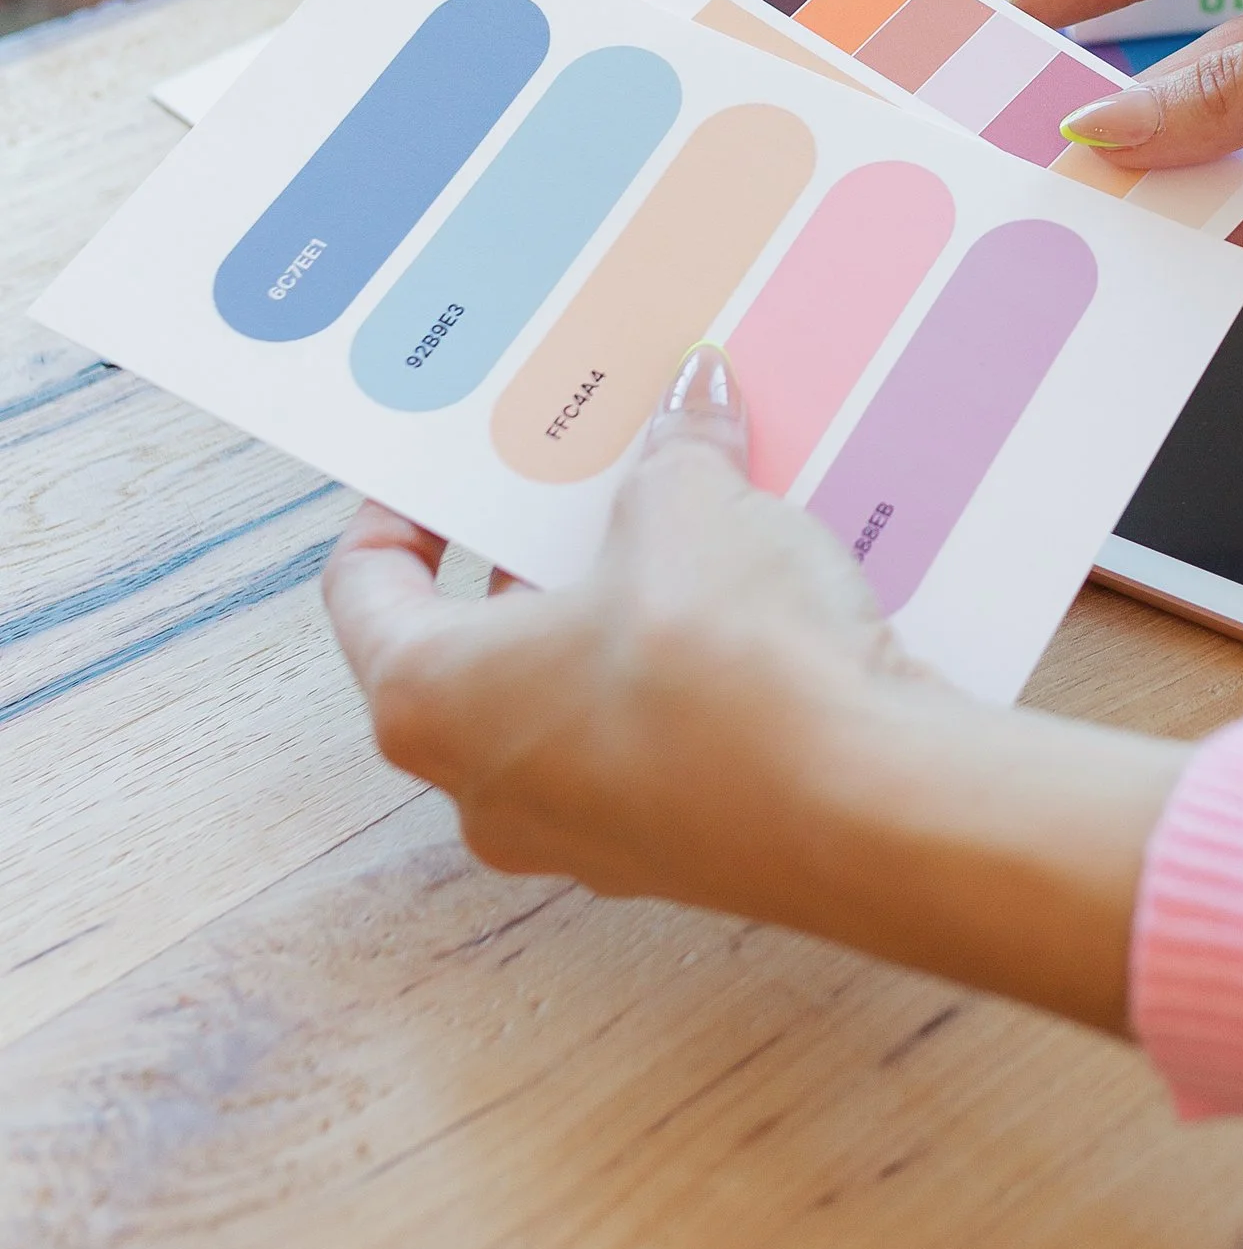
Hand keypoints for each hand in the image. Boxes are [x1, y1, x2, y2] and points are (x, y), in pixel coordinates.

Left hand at [322, 349, 1181, 1031]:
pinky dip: (695, 677)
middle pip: (485, 646)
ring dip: (627, 615)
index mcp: (431, 700)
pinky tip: (762, 611)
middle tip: (596, 479)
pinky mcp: (687, 852)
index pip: (367, 592)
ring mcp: (587, 836)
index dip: (402, 513)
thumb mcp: (691, 509)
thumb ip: (678, 450)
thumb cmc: (727, 666)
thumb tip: (695, 396)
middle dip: (545, 552)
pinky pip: (667, 744)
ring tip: (697, 529)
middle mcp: (488, 786)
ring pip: (580, 699)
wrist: (869, 809)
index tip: (450, 468)